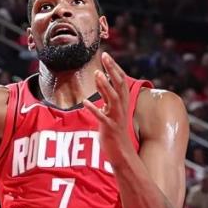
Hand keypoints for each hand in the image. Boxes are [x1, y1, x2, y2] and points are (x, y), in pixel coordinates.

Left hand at [83, 52, 133, 167]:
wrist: (121, 152)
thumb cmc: (113, 130)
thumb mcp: (110, 109)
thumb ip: (106, 95)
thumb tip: (101, 79)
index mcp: (122, 102)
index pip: (120, 81)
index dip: (114, 67)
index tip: (106, 55)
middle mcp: (121, 108)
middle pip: (119, 85)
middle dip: (112, 70)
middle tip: (105, 57)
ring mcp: (116, 118)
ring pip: (113, 99)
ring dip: (105, 86)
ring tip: (97, 74)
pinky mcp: (109, 128)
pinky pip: (101, 117)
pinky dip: (94, 109)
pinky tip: (85, 102)